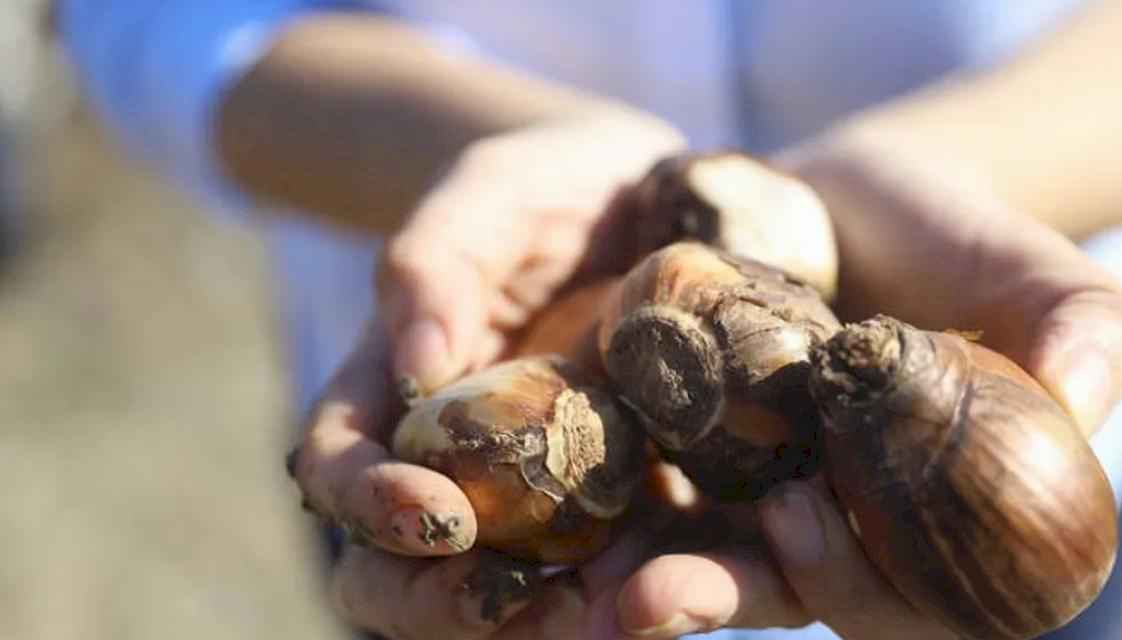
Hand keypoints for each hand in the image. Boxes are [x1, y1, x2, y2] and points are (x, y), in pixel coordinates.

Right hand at [284, 109, 685, 638]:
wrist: (647, 196)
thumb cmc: (546, 184)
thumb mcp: (491, 192)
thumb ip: (438, 262)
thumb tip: (417, 367)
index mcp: (391, 393)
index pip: (340, 471)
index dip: (371, 507)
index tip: (439, 514)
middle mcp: (455, 462)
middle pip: (404, 572)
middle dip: (450, 605)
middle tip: (524, 602)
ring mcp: (539, 492)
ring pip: (514, 595)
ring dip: (554, 621)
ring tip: (620, 614)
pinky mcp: (623, 502)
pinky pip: (621, 568)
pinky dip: (643, 590)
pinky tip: (686, 585)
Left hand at [585, 135, 1121, 638]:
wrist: (862, 201)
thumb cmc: (968, 244)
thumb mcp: (1044, 275)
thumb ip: (1089, 329)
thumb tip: (1082, 389)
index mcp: (933, 528)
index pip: (906, 594)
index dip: (854, 581)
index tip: (797, 526)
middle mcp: (841, 531)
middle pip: (784, 590)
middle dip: (721, 598)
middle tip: (650, 597)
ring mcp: (754, 498)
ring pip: (700, 554)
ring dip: (638, 578)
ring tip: (578, 583)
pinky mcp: (685, 452)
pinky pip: (639, 487)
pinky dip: (599, 504)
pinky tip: (544, 505)